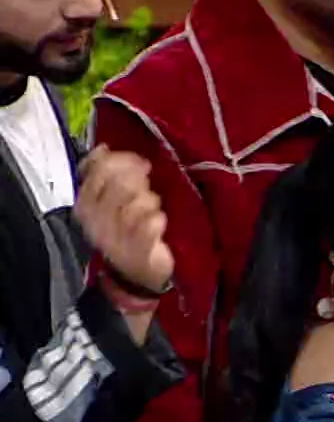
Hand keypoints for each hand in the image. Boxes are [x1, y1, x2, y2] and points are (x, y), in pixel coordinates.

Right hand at [76, 147, 172, 294]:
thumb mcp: (108, 201)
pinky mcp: (138, 252)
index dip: (123, 162)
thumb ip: (103, 174)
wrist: (135, 273)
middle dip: (139, 180)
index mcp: (85, 206)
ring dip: (151, 201)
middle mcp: (96, 222)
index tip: (141, 163)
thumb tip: (102, 149)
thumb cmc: (124, 230)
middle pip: (120, 185)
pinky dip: (158, 219)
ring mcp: (116, 238)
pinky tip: (159, 221)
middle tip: (147, 187)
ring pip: (137, 203)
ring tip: (152, 208)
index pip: (99, 172)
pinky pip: (151, 225)